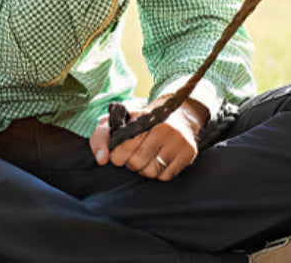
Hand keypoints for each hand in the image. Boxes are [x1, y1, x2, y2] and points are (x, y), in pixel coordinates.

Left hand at [89, 98, 208, 181]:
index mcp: (144, 117)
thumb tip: (102, 159)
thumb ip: (101, 137)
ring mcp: (178, 139)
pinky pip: (166, 176)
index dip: (118, 156)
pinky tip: (162, 160)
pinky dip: (161, 173)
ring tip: (149, 157)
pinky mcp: (189, 151)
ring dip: (146, 169)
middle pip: (137, 162)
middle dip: (132, 163)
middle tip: (136, 155)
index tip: (120, 153)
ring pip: (151, 171)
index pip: (122, 149)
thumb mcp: (120, 122)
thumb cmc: (144, 121)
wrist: (179, 114)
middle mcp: (163, 127)